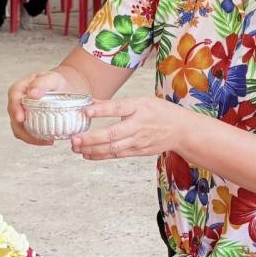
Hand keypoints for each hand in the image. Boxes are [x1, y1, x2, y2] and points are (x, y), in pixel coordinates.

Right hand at [7, 70, 70, 144]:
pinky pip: (27, 134)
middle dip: (22, 130)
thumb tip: (32, 93)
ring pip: (19, 129)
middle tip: (38, 137)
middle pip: (14, 117)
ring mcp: (22, 114)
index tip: (20, 118)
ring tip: (47, 141)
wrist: (64, 89)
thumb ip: (42, 83)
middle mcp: (18, 102)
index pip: (13, 97)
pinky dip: (35, 139)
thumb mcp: (52, 79)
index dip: (15, 108)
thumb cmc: (56, 82)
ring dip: (30, 138)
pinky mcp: (28, 123)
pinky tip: (48, 140)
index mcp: (20, 88)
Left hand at [70, 96, 188, 160]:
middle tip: (74, 139)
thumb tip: (90, 102)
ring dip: (92, 149)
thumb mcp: (140, 101)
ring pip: (112, 148)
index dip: (102, 110)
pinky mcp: (138, 151)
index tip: (86, 111)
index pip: (118, 108)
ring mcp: (138, 141)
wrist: (181, 130)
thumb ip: (114, 103)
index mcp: (139, 107)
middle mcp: (138, 125)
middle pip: (112, 134)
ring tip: (76, 148)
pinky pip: (116, 155)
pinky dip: (100, 155)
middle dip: (91, 138)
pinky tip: (87, 154)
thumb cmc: (160, 112)